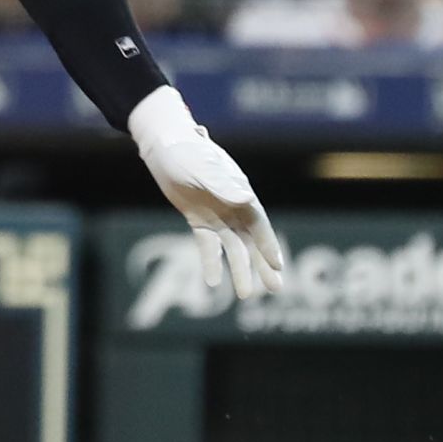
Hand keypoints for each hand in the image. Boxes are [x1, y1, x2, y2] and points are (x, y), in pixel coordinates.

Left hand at [130, 86, 283, 299]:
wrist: (164, 145)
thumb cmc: (186, 151)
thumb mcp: (202, 167)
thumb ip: (221, 184)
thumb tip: (245, 199)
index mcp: (240, 193)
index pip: (259, 225)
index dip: (268, 246)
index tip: (278, 266)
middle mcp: (233, 207)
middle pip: (252, 241)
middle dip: (263, 265)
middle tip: (275, 290)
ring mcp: (217, 215)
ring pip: (233, 248)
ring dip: (239, 270)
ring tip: (246, 296)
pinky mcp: (198, 219)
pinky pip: (207, 245)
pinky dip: (210, 262)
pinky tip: (212, 282)